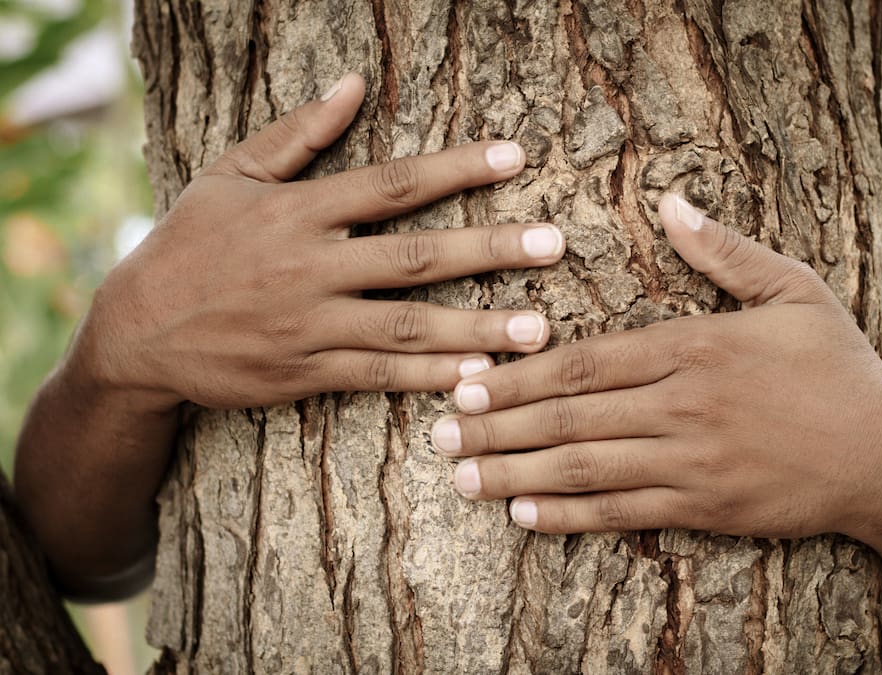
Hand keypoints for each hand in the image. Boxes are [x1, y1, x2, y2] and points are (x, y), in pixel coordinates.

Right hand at [74, 73, 564, 410]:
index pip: (391, 184)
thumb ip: (297, 134)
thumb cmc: (189, 245)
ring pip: (407, 326)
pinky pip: (377, 376)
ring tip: (539, 329)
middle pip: (414, 257)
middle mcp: (309, 266)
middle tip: (554, 244)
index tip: (516, 156)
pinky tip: (478, 376)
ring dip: (477, 327)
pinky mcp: (304, 372)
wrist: (135, 332)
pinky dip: (428, 377)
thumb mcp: (230, 176)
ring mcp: (309, 324)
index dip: (456, 168)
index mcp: (297, 211)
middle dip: (489, 250)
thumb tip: (355, 83)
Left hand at [430, 194, 881, 538]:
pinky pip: (622, 512)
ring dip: (515, 472)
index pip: (585, 363)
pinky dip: (569, 514)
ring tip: (462, 475)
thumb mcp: (793, 292)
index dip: (519, 375)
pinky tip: (525, 515)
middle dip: (497, 424)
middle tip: (441, 431)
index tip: (468, 379)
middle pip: (569, 417)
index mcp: (693, 346)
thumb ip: (724, 251)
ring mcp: (690, 462)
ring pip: (584, 467)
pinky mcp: (704, 508)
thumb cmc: (838, 368)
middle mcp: (681, 405)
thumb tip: (672, 202)